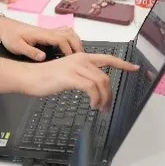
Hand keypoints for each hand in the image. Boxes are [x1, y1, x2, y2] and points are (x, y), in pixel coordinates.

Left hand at [0, 16, 83, 58]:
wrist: (5, 27)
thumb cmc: (10, 36)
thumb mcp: (17, 46)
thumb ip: (30, 52)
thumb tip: (43, 57)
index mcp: (41, 34)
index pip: (61, 39)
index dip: (68, 49)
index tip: (72, 60)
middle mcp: (47, 31)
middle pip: (69, 34)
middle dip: (77, 46)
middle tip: (81, 59)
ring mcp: (48, 31)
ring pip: (68, 32)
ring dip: (75, 41)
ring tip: (78, 54)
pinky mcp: (47, 33)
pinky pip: (63, 33)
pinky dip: (71, 39)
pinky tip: (70, 49)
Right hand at [23, 54, 138, 109]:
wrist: (29, 77)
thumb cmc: (45, 77)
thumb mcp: (67, 73)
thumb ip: (81, 75)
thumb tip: (93, 86)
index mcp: (81, 57)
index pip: (108, 58)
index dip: (123, 64)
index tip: (135, 68)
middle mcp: (81, 59)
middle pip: (105, 76)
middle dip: (110, 94)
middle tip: (107, 107)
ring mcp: (76, 67)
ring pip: (101, 82)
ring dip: (104, 99)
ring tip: (100, 108)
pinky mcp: (71, 76)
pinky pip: (92, 88)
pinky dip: (95, 99)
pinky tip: (92, 105)